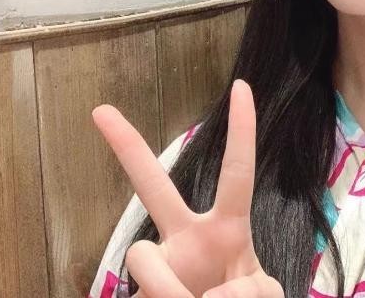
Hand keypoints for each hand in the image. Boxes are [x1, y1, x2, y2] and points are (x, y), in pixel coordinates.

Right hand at [92, 80, 283, 297]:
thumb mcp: (263, 296)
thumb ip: (247, 289)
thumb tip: (210, 293)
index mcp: (226, 228)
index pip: (237, 171)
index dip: (241, 130)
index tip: (240, 86)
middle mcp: (189, 238)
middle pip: (155, 188)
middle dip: (129, 148)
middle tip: (101, 109)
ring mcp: (162, 265)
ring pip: (143, 258)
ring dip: (172, 289)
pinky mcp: (138, 290)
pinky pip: (150, 292)